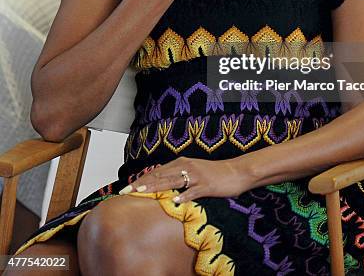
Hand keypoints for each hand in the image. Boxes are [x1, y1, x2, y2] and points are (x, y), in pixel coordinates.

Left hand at [118, 156, 250, 203]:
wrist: (237, 171)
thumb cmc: (215, 174)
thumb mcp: (194, 172)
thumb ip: (178, 177)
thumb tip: (162, 187)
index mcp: (182, 163)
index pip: (157, 172)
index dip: (141, 180)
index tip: (126, 188)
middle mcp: (187, 167)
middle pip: (160, 175)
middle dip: (142, 184)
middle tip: (126, 192)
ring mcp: (196, 176)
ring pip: (173, 181)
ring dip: (156, 187)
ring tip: (142, 193)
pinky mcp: (207, 185)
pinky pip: (193, 191)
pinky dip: (184, 196)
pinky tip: (175, 201)